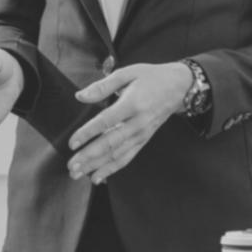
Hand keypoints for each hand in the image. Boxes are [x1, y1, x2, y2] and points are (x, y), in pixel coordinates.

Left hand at [66, 63, 193, 182]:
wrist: (179, 87)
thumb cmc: (150, 77)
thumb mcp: (127, 73)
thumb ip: (102, 86)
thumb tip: (80, 96)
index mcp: (132, 104)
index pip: (106, 121)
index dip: (88, 133)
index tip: (72, 143)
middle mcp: (138, 123)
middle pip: (110, 143)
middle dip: (89, 157)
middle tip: (71, 166)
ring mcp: (142, 134)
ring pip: (117, 154)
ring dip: (96, 166)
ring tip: (77, 174)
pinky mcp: (143, 141)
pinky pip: (127, 157)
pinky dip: (112, 169)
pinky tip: (97, 177)